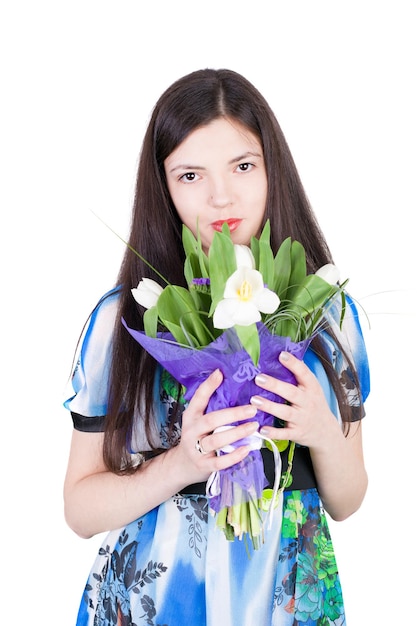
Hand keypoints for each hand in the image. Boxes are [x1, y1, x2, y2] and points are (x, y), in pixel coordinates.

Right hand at [175, 369, 259, 484]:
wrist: (183, 464)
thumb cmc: (198, 436)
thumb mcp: (199, 419)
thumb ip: (212, 407)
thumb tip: (232, 386)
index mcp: (191, 416)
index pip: (198, 398)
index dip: (208, 386)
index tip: (220, 373)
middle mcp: (192, 431)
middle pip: (211, 420)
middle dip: (233, 414)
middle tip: (252, 409)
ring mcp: (196, 449)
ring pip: (216, 440)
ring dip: (237, 433)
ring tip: (253, 427)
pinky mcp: (204, 465)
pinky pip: (220, 462)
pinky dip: (234, 456)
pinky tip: (247, 449)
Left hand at [250, 351, 336, 450]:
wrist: (326, 431)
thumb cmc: (313, 404)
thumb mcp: (312, 389)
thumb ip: (299, 376)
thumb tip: (280, 354)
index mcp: (312, 388)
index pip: (304, 373)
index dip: (293, 364)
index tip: (281, 355)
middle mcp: (308, 402)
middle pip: (291, 393)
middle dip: (275, 385)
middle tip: (259, 378)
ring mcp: (302, 418)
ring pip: (286, 412)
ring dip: (270, 406)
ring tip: (254, 400)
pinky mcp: (297, 433)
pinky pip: (284, 433)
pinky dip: (273, 432)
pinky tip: (261, 429)